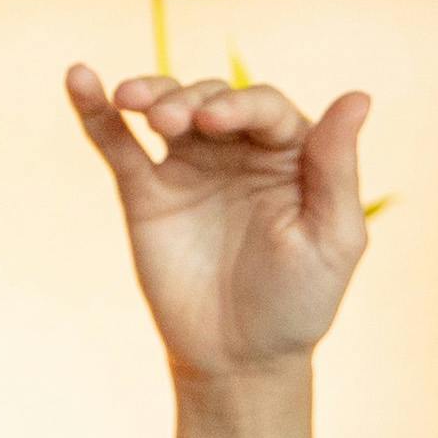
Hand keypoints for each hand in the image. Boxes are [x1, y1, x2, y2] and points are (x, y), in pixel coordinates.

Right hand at [66, 69, 373, 393]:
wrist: (239, 359)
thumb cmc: (298, 301)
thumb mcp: (332, 239)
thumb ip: (337, 168)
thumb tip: (358, 96)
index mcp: (290, 153)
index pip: (264, 107)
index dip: (239, 104)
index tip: (214, 122)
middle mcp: (239, 149)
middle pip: (210, 98)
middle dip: (188, 100)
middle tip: (168, 123)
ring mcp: (189, 167)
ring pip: (165, 107)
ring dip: (150, 93)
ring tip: (132, 102)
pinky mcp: (146, 192)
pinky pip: (117, 143)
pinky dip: (95, 109)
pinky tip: (78, 77)